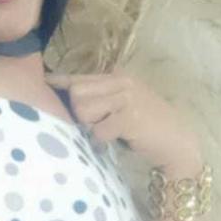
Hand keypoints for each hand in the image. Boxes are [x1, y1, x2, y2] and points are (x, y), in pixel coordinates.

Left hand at [45, 68, 200, 171]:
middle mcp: (121, 82)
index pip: (81, 77)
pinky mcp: (129, 117)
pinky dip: (103, 140)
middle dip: (80, 114)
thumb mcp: (125, 104)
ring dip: (92, 126)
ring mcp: (126, 98)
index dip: (60, 82)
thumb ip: (102, 97)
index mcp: (118, 77)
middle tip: (99, 125)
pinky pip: (98, 130)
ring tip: (110, 131)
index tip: (44, 82)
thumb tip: (71, 94)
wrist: (177, 143)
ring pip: (83, 110)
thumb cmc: (149, 127)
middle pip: (76, 93)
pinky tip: (117, 141)